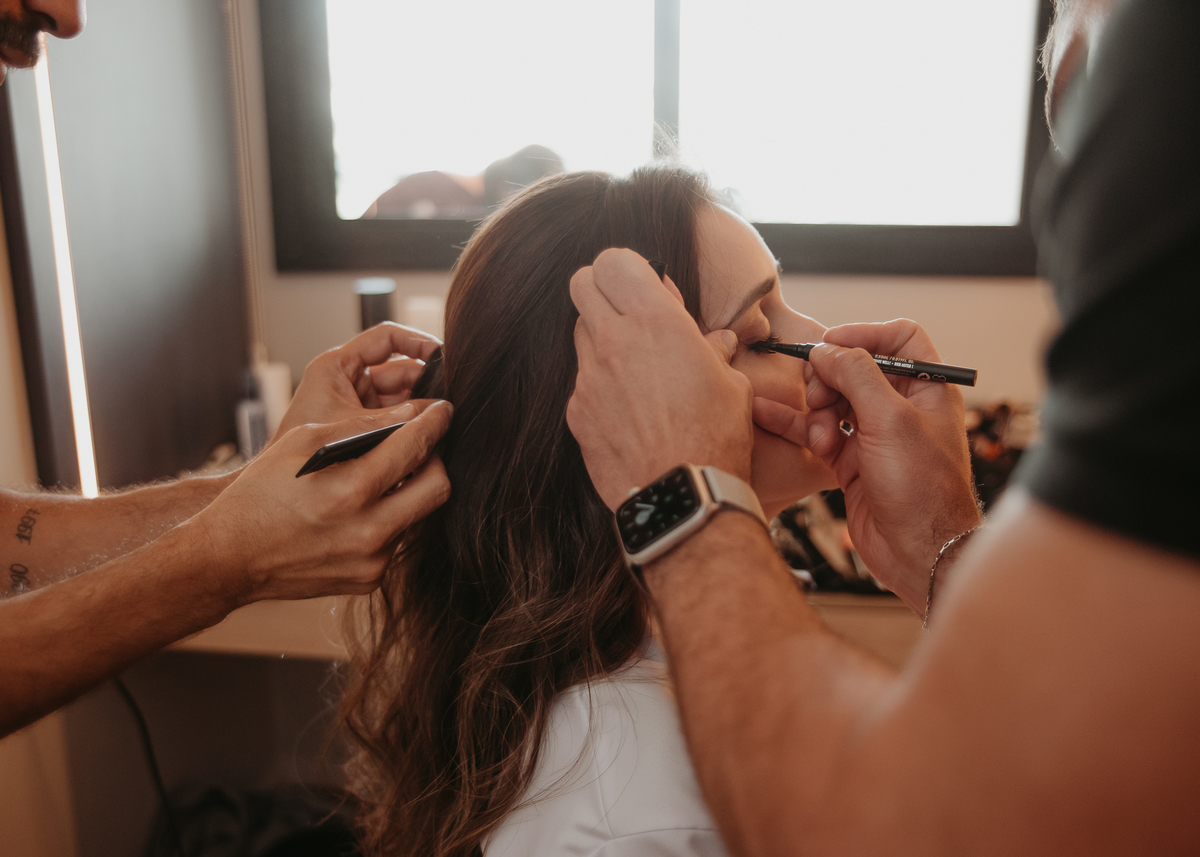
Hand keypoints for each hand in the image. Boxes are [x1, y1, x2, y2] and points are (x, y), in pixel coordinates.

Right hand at [194, 399, 451, 604]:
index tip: (443, 410)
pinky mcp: (369, 580)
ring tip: (385, 477)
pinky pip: (397, 541)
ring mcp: (372, 561)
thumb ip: (360, 427)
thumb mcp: (302, 441)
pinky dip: (388, 520)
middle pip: (439, 487)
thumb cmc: (261, 492)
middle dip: (436, 459)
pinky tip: (362, 512)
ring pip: (420, 515)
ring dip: (410, 490)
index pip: (416, 447)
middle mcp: (368, 531)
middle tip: (421, 445)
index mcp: (350, 490)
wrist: (229, 558)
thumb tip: (409, 414)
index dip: (436, 422)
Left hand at [274, 323, 442, 441]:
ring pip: (402, 399)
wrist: (277, 499)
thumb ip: (397, 418)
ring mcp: (357, 406)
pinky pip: (396, 422)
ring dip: (422, 410)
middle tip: (450, 400)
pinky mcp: (362, 430)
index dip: (418, 342)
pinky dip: (411, 428)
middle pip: (401, 371)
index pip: (387, 339)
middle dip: (427, 384)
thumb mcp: (355, 427)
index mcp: (337, 366)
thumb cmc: (301, 456)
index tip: (443, 356)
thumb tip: (439, 412)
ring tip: (443, 421)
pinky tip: (429, 439)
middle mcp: (349, 382)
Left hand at [568, 248, 753, 509]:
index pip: (613, 260)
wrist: (683, 496)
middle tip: (630, 314)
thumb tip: (716, 340)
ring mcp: (588, 377)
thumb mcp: (731, 383)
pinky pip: (581, 382)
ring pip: (578, 332)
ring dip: (600, 337)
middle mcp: (613, 341)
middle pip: (581, 284)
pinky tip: (626, 409)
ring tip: (633, 366)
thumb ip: (713, 350)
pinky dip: (599, 385)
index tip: (647, 287)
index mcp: (656, 321)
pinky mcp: (576, 412)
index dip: (628, 268)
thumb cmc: (716, 437)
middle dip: (603, 290)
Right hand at [752, 320, 979, 611]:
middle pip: (856, 368)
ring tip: (820, 439)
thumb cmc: (922, 489)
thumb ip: (857, 375)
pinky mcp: (851, 462)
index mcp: (927, 389)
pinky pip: (817, 432)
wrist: (919, 554)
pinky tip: (763, 413)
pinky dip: (794, 425)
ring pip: (834, 400)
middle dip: (831, 378)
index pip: (899, 339)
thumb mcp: (891, 420)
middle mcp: (902, 408)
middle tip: (819, 396)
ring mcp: (875, 435)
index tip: (831, 344)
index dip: (865, 334)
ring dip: (817, 412)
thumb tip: (827, 349)